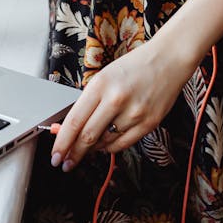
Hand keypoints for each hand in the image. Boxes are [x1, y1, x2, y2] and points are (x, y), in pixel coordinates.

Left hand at [50, 40, 190, 171]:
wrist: (168, 60)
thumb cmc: (134, 66)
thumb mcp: (105, 77)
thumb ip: (87, 103)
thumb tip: (68, 128)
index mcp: (101, 84)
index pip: (75, 121)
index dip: (62, 143)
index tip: (55, 155)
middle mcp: (116, 99)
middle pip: (87, 137)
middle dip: (73, 154)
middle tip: (64, 163)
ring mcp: (134, 113)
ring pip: (105, 143)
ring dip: (92, 150)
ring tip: (87, 148)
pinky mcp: (149, 123)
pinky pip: (122, 144)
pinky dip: (110, 148)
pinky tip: (105, 144)